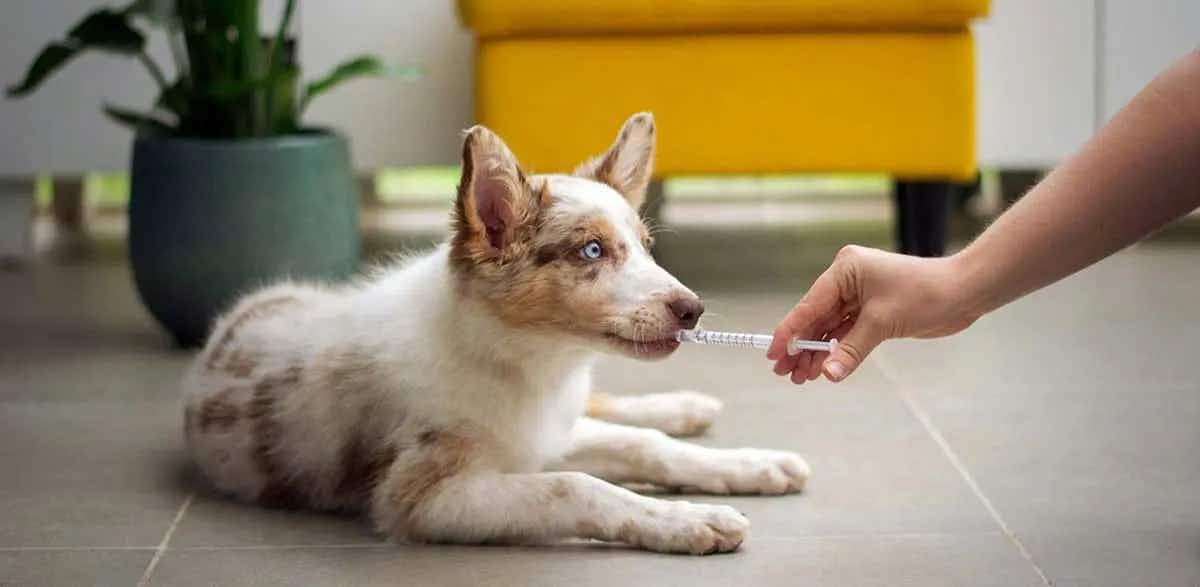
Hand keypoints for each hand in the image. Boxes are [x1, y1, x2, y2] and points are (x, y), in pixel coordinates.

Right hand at [766, 246, 978, 383]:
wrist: (964, 292)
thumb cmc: (926, 294)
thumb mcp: (882, 322)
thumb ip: (851, 350)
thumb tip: (829, 374)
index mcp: (845, 269)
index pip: (809, 305)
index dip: (790, 332)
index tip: (773, 353)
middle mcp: (848, 279)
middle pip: (816, 318)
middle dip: (801, 347)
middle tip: (785, 373)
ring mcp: (859, 295)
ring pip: (829, 328)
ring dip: (817, 352)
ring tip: (802, 378)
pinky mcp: (872, 310)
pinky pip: (846, 332)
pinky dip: (836, 350)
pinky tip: (824, 368)